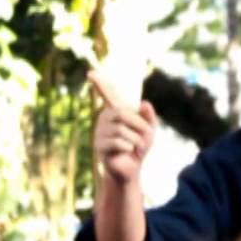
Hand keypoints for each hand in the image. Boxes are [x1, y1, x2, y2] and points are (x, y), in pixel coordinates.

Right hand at [89, 70, 156, 184]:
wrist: (131, 167)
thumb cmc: (139, 146)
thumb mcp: (149, 130)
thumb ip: (149, 116)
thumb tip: (144, 103)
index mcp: (116, 111)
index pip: (108, 94)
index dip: (100, 83)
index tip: (90, 73)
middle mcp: (104, 118)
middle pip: (122, 112)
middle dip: (139, 124)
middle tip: (145, 135)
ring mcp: (100, 131)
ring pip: (122, 130)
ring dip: (136, 139)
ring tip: (134, 146)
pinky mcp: (98, 145)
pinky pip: (118, 142)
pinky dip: (129, 148)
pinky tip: (126, 152)